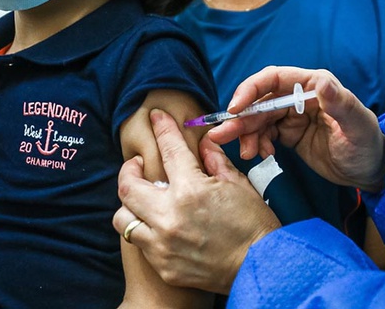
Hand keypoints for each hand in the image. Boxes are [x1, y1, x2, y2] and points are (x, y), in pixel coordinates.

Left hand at [113, 109, 280, 294]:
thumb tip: (203, 143)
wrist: (261, 267)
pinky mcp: (162, 265)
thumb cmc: (254, 224)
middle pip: (127, 186)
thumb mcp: (238, 185)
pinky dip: (144, 229)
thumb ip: (214, 161)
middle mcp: (169, 216)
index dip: (161, 128)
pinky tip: (158, 224)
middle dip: (128, 169)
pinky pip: (139, 242)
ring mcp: (162, 244)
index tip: (156, 117)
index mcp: (191, 190)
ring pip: (122, 218)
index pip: (168, 150)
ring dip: (130, 204)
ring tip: (143, 199)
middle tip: (136, 165)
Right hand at [209, 66, 384, 191]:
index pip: (274, 78)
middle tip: (223, 136)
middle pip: (260, 101)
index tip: (235, 109)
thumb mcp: (356, 126)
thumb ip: (340, 103)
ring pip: (258, 119)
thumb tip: (323, 82)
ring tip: (247, 154)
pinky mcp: (289, 133)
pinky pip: (263, 134)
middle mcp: (299, 96)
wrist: (370, 172)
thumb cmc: (367, 145)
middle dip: (241, 118)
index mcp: (314, 85)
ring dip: (246, 134)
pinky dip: (256, 143)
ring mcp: (292, 115)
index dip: (251, 90)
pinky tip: (261, 155)